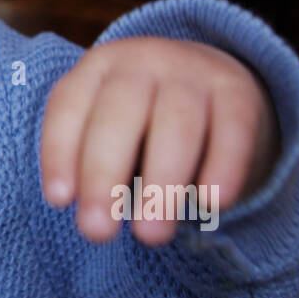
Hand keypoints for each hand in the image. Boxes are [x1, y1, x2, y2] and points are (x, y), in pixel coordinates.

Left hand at [39, 37, 278, 245]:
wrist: (216, 82)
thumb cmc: (144, 117)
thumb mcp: (108, 125)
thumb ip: (90, 160)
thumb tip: (85, 209)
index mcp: (100, 67)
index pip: (70, 105)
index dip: (60, 152)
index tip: (59, 201)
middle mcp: (144, 62)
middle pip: (119, 114)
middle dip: (103, 174)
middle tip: (97, 232)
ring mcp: (194, 74)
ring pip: (177, 125)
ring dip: (162, 183)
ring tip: (150, 235)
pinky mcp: (239, 93)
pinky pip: (232, 131)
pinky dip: (223, 168)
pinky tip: (211, 205)